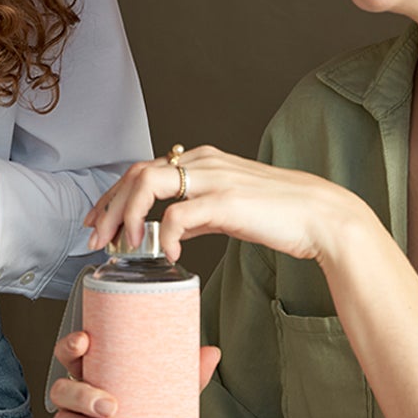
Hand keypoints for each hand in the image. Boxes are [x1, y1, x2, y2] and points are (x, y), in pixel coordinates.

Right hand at [46, 329, 220, 417]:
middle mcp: (73, 408)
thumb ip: (186, 379)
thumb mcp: (165, 403)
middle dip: (83, 395)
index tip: (84, 342)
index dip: (71, 347)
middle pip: (62, 391)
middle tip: (111, 406)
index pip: (71, 359)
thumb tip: (212, 352)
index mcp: (92, 383)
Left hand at [82, 144, 368, 265]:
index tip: (97, 221)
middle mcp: (203, 162)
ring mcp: (214, 178)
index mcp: (202, 161)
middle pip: (136, 173)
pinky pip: (180, 215)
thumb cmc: (281, 215)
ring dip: (125, 216)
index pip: (142, 169)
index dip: (113, 195)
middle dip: (108, 206)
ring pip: (148, 184)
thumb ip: (199, 214)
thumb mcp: (229, 209)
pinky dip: (166, 236)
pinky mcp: (226, 201)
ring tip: (121, 246)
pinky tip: (169, 257)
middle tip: (94, 238)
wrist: (322, 216)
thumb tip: (172, 230)